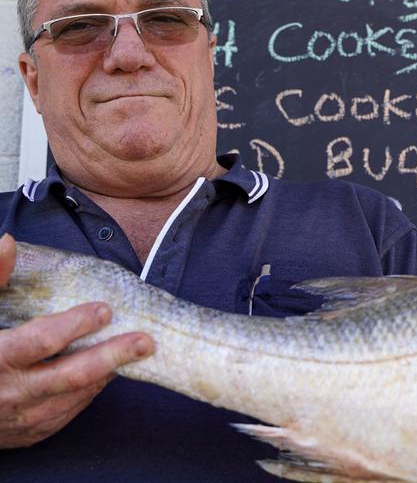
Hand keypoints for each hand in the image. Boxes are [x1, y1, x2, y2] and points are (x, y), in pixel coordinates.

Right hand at [0, 234, 153, 447]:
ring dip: (107, 372)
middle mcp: (10, 393)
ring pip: (76, 395)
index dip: (75, 325)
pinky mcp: (32, 433)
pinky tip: (106, 370)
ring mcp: (22, 417)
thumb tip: (7, 241)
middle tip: (145, 339)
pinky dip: (91, 389)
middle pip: (71, 375)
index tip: (104, 309)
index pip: (41, 341)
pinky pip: (70, 411)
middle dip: (113, 355)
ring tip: (134, 349)